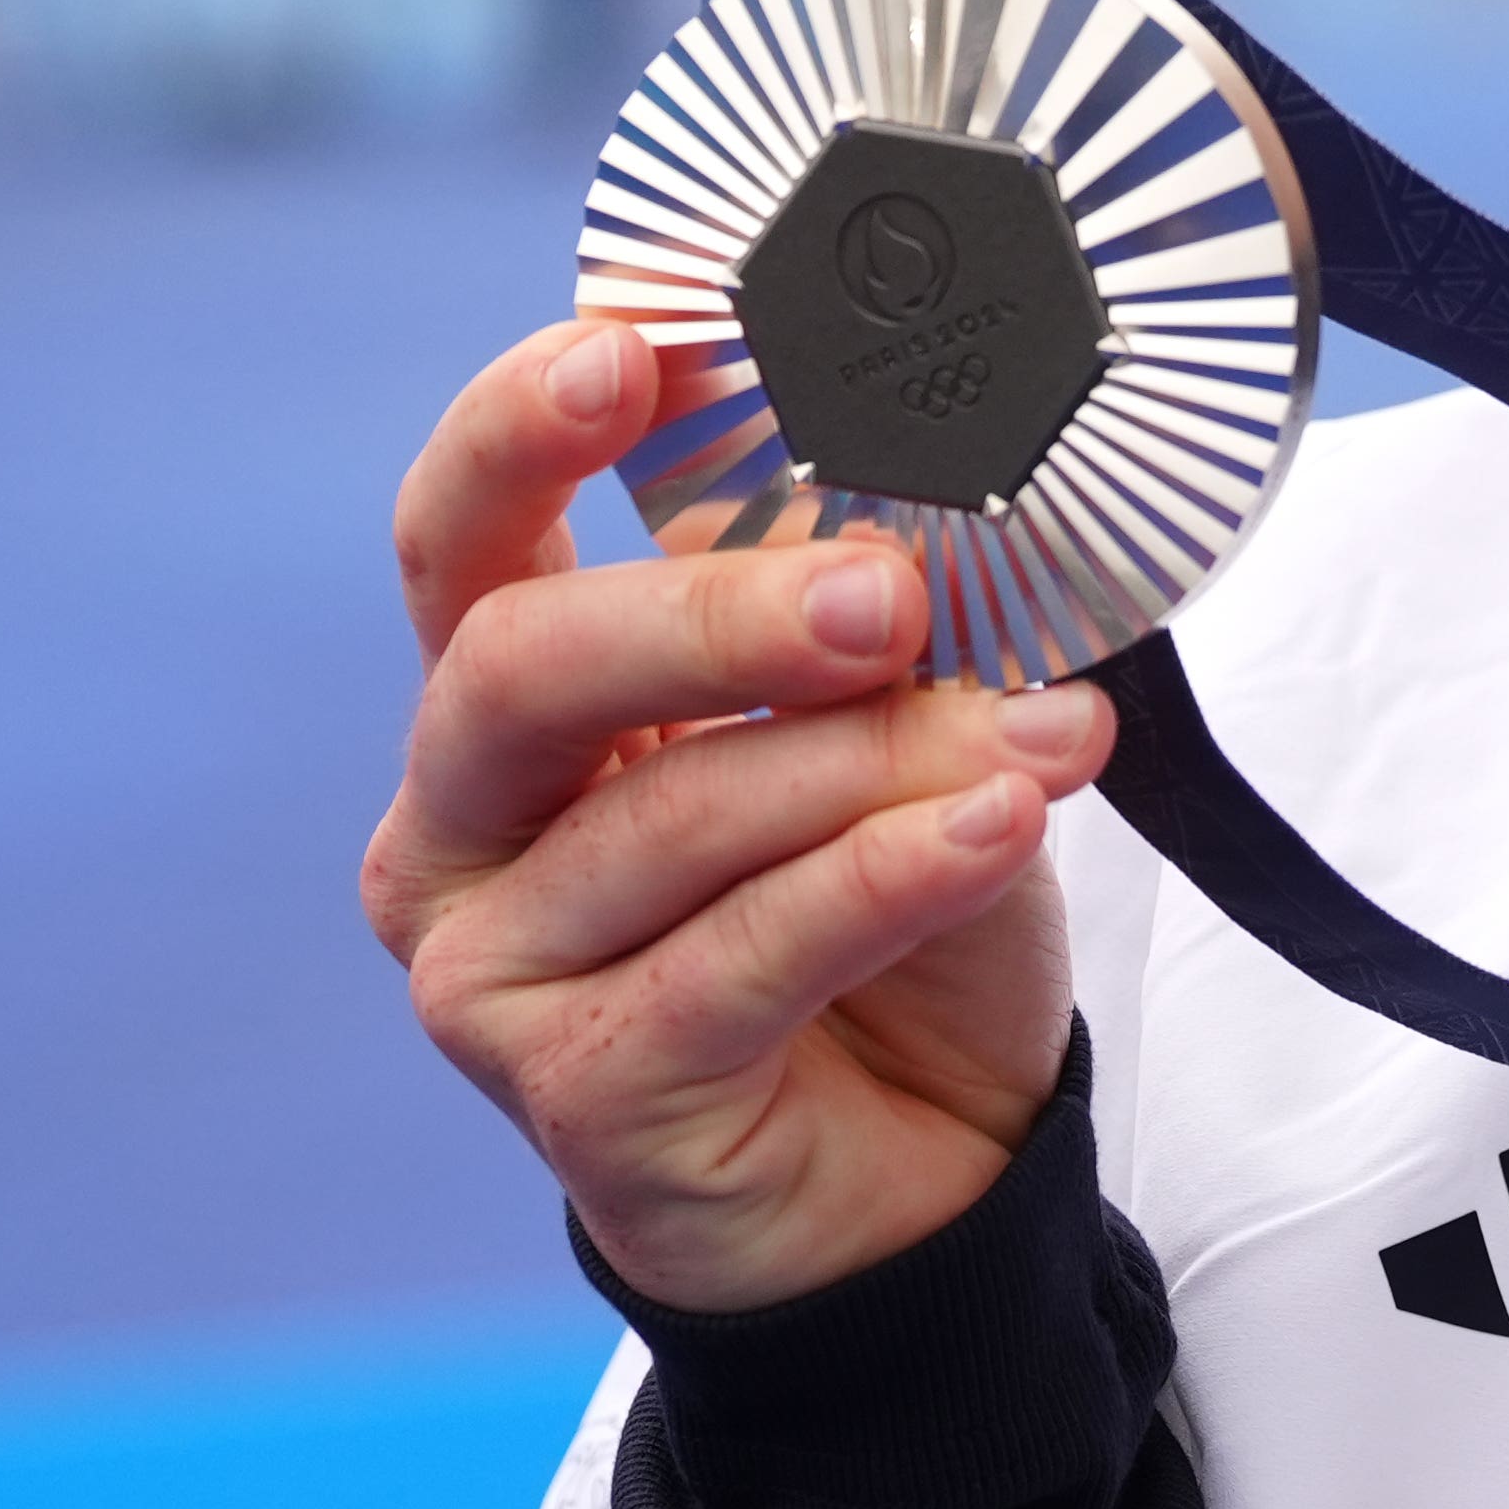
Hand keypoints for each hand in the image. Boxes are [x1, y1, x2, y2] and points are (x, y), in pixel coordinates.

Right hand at [361, 317, 1118, 1311]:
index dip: (519, 431)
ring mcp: (494, 975)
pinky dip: (882, 879)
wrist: (924, 1164)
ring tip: (1047, 741)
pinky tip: (996, 831)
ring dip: (880, 764)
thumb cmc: (887, 917)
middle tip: (887, 591)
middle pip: (521, 666)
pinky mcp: (580, 1097)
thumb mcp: (901, 733)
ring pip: (674, 817)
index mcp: (514, 705)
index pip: (461, 537)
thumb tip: (933, 524)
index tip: (626, 344)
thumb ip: (878, 631)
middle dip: (712, 610)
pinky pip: (738, 958)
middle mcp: (462, 830)